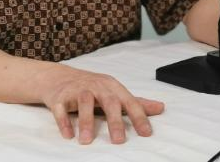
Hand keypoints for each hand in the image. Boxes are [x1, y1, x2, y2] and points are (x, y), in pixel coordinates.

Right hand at [38, 65, 164, 144]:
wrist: (58, 77)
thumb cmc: (92, 87)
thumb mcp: (115, 92)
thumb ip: (137, 102)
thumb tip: (161, 107)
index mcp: (112, 87)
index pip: (129, 101)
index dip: (138, 117)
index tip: (146, 133)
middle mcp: (96, 86)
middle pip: (108, 101)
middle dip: (114, 121)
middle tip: (119, 141)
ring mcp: (77, 90)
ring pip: (83, 102)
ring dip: (85, 122)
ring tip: (87, 141)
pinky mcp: (60, 97)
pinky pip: (60, 108)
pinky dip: (64, 121)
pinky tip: (68, 135)